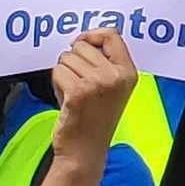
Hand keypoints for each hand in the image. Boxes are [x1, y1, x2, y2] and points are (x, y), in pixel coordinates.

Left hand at [47, 30, 139, 157]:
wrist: (84, 151)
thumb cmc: (93, 120)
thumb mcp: (111, 87)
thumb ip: (104, 62)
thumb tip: (85, 38)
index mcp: (128, 72)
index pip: (110, 34)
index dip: (91, 36)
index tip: (82, 44)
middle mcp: (116, 76)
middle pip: (82, 45)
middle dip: (74, 61)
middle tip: (79, 84)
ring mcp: (98, 83)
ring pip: (66, 58)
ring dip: (64, 74)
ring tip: (74, 94)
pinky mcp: (78, 92)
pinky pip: (58, 72)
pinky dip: (56, 84)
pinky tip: (66, 100)